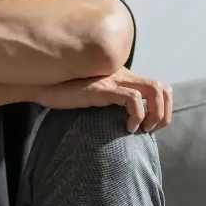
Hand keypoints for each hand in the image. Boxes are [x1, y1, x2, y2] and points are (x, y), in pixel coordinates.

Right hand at [33, 68, 172, 132]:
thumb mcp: (92, 96)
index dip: (162, 108)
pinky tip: (126, 128)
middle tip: (151, 130)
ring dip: (156, 113)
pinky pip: (133, 100)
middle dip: (164, 113)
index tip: (151, 126)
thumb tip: (121, 122)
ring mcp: (114, 80)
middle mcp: (122, 74)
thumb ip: (108, 101)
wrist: (41, 85)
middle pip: (162, 88)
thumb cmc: (63, 94)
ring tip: (142, 129)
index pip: (157, 86)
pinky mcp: (104, 88)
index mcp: (122, 76)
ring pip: (154, 90)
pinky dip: (137, 116)